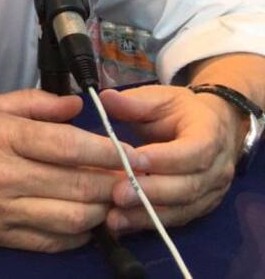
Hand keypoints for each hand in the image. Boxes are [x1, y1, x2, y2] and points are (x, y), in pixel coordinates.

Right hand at [0, 89, 132, 251]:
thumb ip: (36, 104)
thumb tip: (78, 106)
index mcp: (2, 136)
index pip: (69, 146)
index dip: (109, 152)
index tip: (136, 154)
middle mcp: (4, 176)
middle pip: (78, 186)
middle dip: (115, 183)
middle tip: (134, 178)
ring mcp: (2, 211)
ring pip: (73, 219)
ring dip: (101, 210)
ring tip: (111, 197)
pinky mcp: (0, 236)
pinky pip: (52, 242)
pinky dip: (78, 234)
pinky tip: (84, 218)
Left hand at [98, 85, 239, 234]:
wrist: (211, 127)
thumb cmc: (179, 111)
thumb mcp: (159, 99)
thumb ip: (134, 102)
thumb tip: (105, 98)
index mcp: (210, 135)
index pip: (193, 151)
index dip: (164, 158)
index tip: (133, 160)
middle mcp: (217, 169)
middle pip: (188, 186)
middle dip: (151, 192)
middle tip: (117, 194)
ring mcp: (211, 192)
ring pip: (182, 209)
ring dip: (148, 215)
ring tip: (115, 217)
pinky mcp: (199, 208)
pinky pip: (176, 219)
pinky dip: (149, 223)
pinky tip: (122, 224)